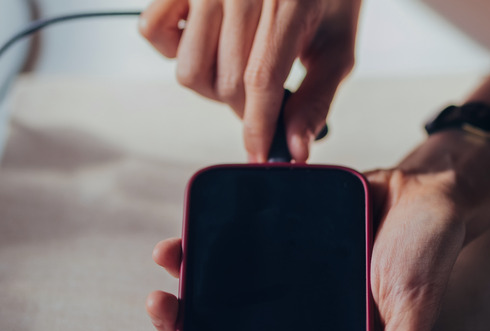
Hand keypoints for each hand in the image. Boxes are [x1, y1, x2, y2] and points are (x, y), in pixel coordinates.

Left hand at [138, 132, 489, 330]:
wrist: (423, 188)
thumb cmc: (427, 253)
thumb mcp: (416, 309)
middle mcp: (300, 315)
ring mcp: (285, 277)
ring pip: (224, 297)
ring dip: (185, 300)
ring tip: (160, 297)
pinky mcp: (279, 238)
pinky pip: (234, 248)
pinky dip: (199, 248)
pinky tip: (178, 248)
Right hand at [139, 0, 360, 162]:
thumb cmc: (324, 0)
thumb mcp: (336, 48)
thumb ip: (316, 100)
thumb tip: (296, 148)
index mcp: (285, 3)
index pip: (260, 79)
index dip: (257, 126)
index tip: (259, 156)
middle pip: (225, 82)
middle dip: (244, 107)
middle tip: (261, 94)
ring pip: (189, 69)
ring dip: (211, 84)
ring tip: (235, 65)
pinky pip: (153, 32)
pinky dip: (173, 49)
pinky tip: (205, 41)